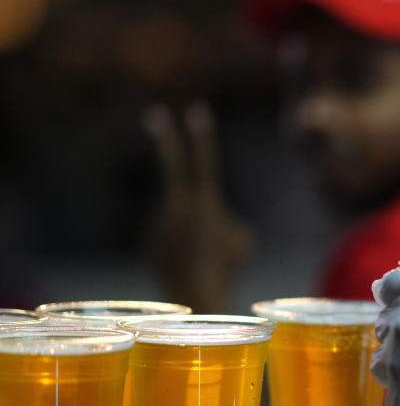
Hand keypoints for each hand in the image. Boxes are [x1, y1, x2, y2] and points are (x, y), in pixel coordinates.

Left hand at [142, 103, 252, 312]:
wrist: (193, 294)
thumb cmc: (225, 267)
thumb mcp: (243, 241)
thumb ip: (230, 223)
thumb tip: (219, 222)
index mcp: (204, 202)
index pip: (204, 161)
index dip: (203, 136)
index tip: (197, 110)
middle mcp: (176, 205)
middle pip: (172, 166)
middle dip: (165, 138)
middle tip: (154, 115)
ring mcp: (159, 221)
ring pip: (185, 217)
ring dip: (195, 234)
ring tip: (201, 257)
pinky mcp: (150, 239)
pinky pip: (172, 235)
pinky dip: (182, 248)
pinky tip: (188, 264)